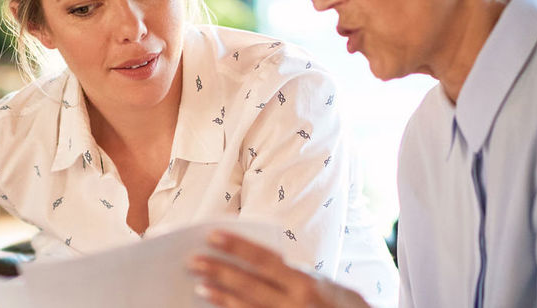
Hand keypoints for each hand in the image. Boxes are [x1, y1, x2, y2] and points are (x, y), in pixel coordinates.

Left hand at [187, 231, 369, 307]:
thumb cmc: (343, 307)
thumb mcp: (326, 286)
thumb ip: (295, 276)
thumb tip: (261, 261)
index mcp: (306, 283)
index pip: (266, 260)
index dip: (238, 247)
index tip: (213, 235)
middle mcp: (296, 303)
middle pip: (250, 285)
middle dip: (219, 271)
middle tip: (193, 260)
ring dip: (222, 297)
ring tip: (200, 285)